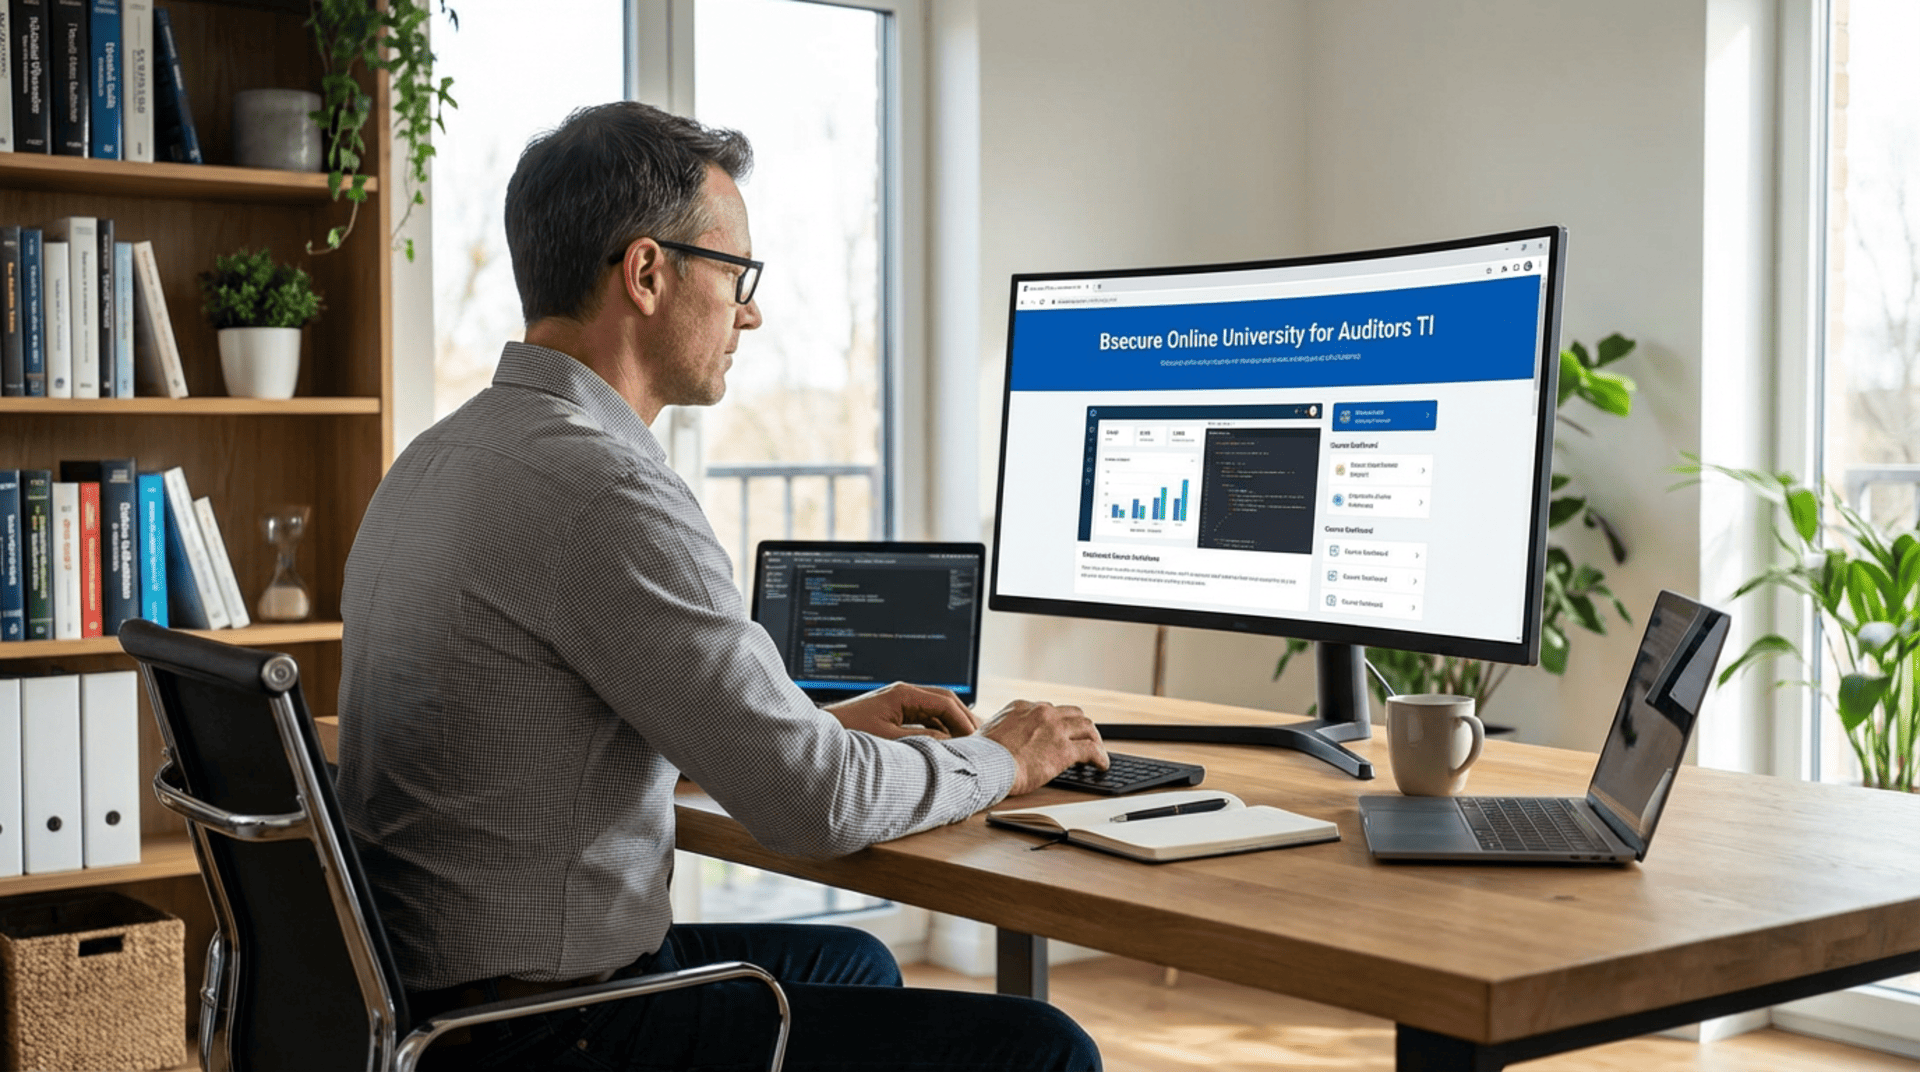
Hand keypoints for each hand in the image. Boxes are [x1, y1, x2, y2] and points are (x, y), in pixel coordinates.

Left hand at [825, 682, 979, 740]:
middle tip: (981, 739)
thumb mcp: (888, 740)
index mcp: (903, 694)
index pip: (945, 702)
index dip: (963, 720)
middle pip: (944, 701)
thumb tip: (949, 744)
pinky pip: (924, 718)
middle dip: (963, 719)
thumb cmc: (849, 733)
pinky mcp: (894, 713)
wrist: (822, 734)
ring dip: (952, 725)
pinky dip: (939, 730)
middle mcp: (903, 694)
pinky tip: (946, 745)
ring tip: (968, 744)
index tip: (976, 738)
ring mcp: (899, 703)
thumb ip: (920, 741)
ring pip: (936, 710)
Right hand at [981, 700, 1108, 795]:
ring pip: (1086, 727)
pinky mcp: (1065, 750)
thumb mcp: (986, 732)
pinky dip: (1100, 757)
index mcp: (1022, 707)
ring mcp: (1055, 730)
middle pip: (1072, 713)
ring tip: (1097, 750)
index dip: (1057, 722)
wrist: (985, 766)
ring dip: (1093, 738)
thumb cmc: (980, 755)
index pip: (1048, 709)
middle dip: (1079, 726)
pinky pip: (1091, 750)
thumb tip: (996, 740)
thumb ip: (998, 730)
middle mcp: (1042, 713)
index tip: (1060, 732)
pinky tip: (1101, 765)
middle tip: (1083, 738)